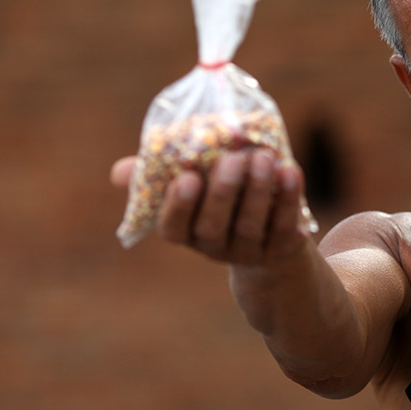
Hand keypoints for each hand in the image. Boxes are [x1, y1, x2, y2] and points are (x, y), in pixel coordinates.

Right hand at [110, 150, 308, 265]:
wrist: (270, 240)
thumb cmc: (221, 201)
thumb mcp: (192, 188)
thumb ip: (158, 176)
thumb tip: (120, 171)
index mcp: (186, 232)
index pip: (173, 228)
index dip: (178, 205)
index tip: (187, 176)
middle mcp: (214, 247)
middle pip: (213, 227)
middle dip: (223, 192)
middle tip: (232, 159)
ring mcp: (249, 252)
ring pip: (250, 225)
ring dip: (257, 190)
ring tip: (263, 157)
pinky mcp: (282, 250)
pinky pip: (284, 226)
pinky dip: (288, 198)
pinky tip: (290, 171)